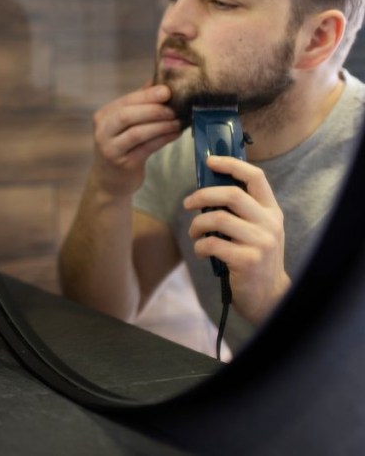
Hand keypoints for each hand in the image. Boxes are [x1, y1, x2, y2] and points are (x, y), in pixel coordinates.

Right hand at [89, 84, 181, 196]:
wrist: (110, 180)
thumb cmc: (122, 146)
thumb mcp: (125, 124)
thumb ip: (139, 103)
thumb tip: (161, 81)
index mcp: (103, 116)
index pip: (125, 101)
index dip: (147, 95)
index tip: (168, 90)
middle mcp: (102, 131)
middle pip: (127, 115)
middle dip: (153, 109)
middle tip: (175, 108)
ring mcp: (110, 148)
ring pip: (137, 132)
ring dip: (161, 125)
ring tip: (179, 121)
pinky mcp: (123, 163)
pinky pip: (146, 148)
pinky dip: (163, 139)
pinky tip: (175, 134)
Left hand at [183, 155, 289, 323]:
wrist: (268, 296)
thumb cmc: (255, 257)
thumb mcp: (257, 230)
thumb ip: (242, 210)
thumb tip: (208, 188)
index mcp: (271, 211)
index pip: (256, 177)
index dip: (231, 164)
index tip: (210, 161)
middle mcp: (269, 223)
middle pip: (231, 195)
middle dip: (202, 195)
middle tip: (187, 203)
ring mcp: (260, 242)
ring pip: (217, 218)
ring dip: (197, 224)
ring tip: (194, 232)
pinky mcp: (247, 260)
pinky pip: (212, 243)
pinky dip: (199, 246)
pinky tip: (201, 251)